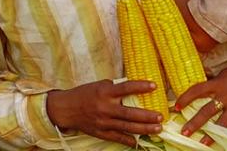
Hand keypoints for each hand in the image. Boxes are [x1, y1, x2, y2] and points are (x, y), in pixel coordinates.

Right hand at [45, 80, 164, 145]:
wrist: (66, 109)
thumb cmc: (84, 94)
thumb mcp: (98, 85)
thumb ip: (114, 88)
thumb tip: (134, 89)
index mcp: (104, 92)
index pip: (126, 88)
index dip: (141, 86)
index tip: (154, 85)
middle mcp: (105, 107)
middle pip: (130, 113)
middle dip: (147, 116)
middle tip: (160, 116)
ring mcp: (103, 122)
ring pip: (127, 127)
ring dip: (144, 129)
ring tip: (157, 129)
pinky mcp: (101, 132)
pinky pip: (117, 137)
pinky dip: (129, 140)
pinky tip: (138, 141)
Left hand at [175, 52, 226, 134]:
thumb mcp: (224, 74)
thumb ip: (213, 84)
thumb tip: (199, 90)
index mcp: (218, 83)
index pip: (196, 90)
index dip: (185, 99)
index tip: (176, 107)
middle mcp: (225, 95)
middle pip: (206, 112)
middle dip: (194, 123)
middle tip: (184, 132)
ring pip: (221, 123)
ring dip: (211, 135)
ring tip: (202, 143)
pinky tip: (224, 138)